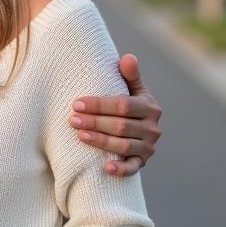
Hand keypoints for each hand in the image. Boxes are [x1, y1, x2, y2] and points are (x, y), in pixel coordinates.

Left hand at [69, 53, 162, 176]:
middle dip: (95, 122)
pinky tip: (105, 168)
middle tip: (72, 119)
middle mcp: (153, 128)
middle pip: (121, 126)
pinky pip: (132, 168)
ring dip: (101, 141)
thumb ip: (130, 75)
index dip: (99, 105)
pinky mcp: (143, 163)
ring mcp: (149, 147)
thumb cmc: (129, 106)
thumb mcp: (132, 90)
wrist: (139, 131)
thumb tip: (128, 57)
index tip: (77, 103)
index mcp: (150, 107)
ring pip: (124, 146)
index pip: (123, 105)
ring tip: (80, 135)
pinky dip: (121, 169)